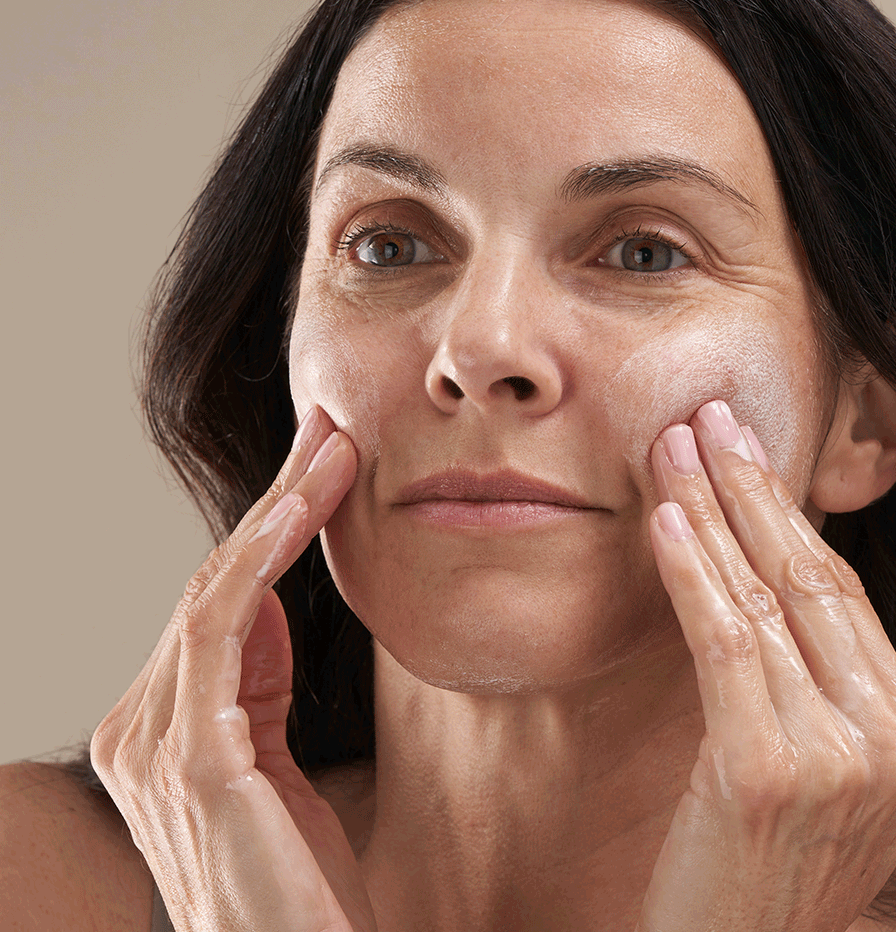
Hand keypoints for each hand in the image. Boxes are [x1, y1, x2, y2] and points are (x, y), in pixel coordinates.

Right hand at [91, 406, 376, 931]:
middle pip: (215, 580)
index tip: (322, 464)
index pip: (217, 600)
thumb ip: (253, 687)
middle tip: (331, 430)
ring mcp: (155, 741)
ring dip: (280, 509)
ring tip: (334, 450)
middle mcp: (140, 728)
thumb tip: (261, 600)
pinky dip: (257, 558)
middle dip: (278, 499)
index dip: (271, 526)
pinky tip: (298, 509)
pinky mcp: (190, 756)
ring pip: (216, 587)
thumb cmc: (298, 884)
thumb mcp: (276, 765)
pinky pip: (219, 626)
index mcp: (161, 727)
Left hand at [637, 400, 895, 931]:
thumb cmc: (795, 863)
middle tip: (707, 416)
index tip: (746, 447)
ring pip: (758, 599)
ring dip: (709, 513)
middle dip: (750, 487)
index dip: (789, 511)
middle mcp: (883, 734)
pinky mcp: (759, 770)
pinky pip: (723, 644)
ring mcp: (827, 754)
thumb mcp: (885, 790)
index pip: (840, 589)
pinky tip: (664, 520)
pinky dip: (692, 575)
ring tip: (671, 449)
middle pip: (804, 577)